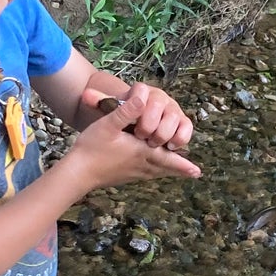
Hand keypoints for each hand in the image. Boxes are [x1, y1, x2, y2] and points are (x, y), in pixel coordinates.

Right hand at [68, 84, 200, 190]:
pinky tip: (152, 173)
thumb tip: (142, 98)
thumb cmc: (91, 147)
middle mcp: (140, 165)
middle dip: (179, 168)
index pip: (167, 158)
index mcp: (140, 152)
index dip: (182, 163)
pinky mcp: (124, 177)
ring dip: (167, 171)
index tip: (198, 171)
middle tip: (195, 172)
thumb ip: (126, 111)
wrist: (77, 172)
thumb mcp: (108, 124)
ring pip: (155, 172)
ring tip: (179, 172)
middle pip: (165, 168)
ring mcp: (132, 173)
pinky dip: (153, 173)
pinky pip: (144, 175)